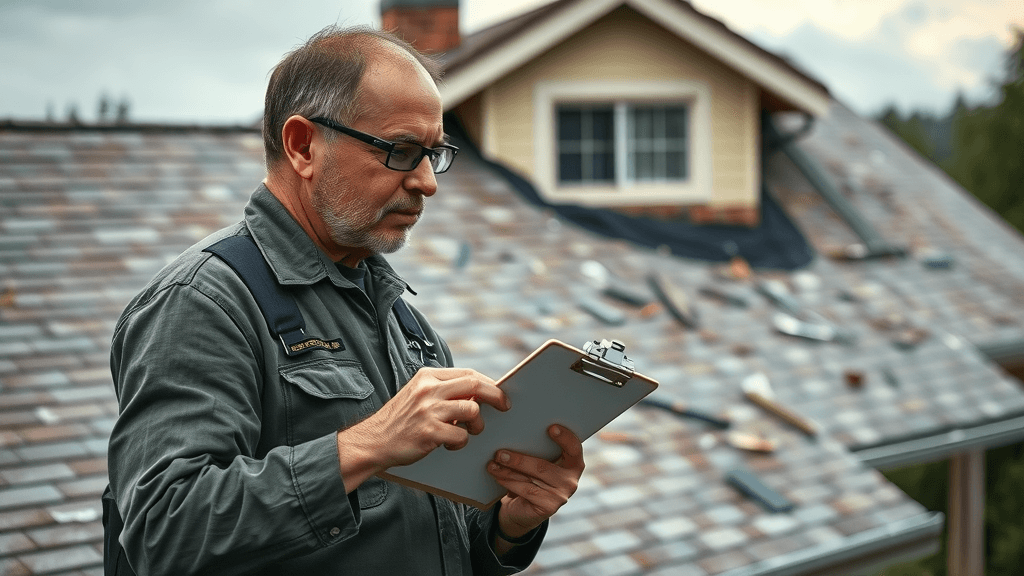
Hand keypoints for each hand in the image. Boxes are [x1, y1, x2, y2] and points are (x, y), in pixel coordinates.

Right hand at [337, 367, 508, 487]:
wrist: (373, 441)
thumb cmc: (399, 420)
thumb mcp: (418, 395)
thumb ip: (443, 390)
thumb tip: (477, 392)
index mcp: (427, 377)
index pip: (468, 373)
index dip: (488, 383)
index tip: (499, 393)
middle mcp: (428, 390)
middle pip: (475, 385)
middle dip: (496, 396)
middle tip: (505, 406)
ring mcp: (428, 410)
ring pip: (472, 410)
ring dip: (477, 425)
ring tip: (469, 432)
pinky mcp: (428, 432)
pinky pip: (461, 435)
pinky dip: (460, 442)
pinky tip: (449, 444)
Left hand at [487, 425, 584, 546]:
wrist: (523, 509)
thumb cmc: (530, 478)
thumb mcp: (537, 463)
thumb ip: (536, 451)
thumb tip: (515, 434)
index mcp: (573, 464)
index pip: (574, 449)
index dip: (565, 438)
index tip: (551, 427)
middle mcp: (570, 480)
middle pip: (543, 466)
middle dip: (518, 459)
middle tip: (499, 453)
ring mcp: (561, 496)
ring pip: (531, 478)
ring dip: (509, 470)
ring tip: (493, 463)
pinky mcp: (548, 507)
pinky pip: (526, 491)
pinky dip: (508, 482)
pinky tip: (497, 475)